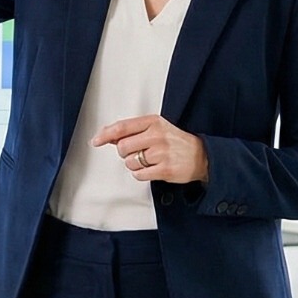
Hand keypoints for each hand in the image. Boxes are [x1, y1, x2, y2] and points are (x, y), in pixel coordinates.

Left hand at [90, 115, 207, 183]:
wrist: (201, 156)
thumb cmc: (176, 142)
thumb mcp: (156, 128)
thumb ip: (133, 131)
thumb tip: (108, 135)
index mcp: (153, 122)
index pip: (123, 127)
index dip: (106, 134)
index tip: (96, 140)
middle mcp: (157, 135)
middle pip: (122, 147)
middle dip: (124, 153)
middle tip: (135, 153)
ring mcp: (161, 153)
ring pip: (130, 162)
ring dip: (134, 164)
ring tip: (148, 161)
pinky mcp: (164, 169)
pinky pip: (139, 175)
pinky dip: (141, 174)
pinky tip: (151, 169)